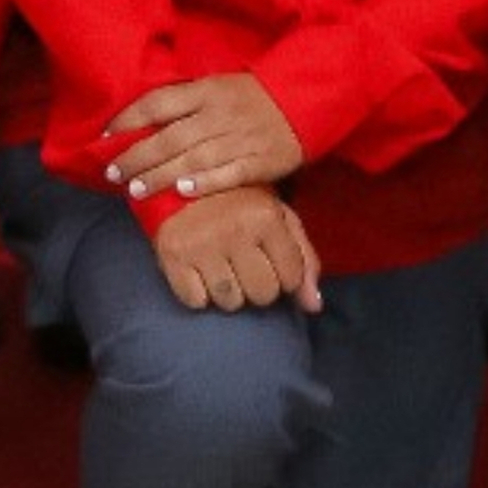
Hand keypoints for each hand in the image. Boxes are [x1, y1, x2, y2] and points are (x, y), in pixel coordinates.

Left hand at [101, 73, 304, 198]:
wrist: (304, 100)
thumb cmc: (251, 97)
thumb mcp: (217, 86)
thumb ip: (183, 103)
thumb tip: (139, 125)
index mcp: (207, 90)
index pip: (159, 103)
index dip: (128, 119)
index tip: (104, 137)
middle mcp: (220, 113)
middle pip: (171, 136)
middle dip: (138, 156)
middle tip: (113, 172)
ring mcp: (241, 137)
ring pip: (195, 158)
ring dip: (162, 175)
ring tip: (136, 190)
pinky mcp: (261, 159)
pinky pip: (231, 172)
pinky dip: (207, 182)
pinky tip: (184, 191)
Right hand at [148, 187, 323, 316]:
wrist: (181, 181)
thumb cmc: (238, 203)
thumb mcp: (278, 218)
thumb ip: (303, 259)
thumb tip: (314, 307)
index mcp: (266, 218)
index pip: (291, 279)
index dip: (283, 276)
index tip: (270, 260)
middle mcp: (235, 230)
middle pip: (262, 295)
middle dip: (258, 286)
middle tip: (244, 265)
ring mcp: (202, 244)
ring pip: (230, 302)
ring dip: (229, 293)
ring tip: (222, 268)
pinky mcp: (173, 255)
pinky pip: (195, 301)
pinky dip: (198, 294)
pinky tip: (199, 271)